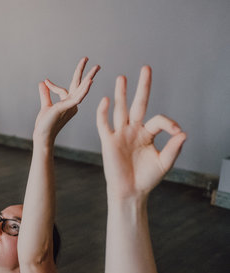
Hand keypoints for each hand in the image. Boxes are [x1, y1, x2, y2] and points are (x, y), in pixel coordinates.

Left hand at [35, 57, 99, 142]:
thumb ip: (45, 94)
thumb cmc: (45, 125)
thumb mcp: (45, 106)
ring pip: (82, 89)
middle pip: (79, 85)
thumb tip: (42, 82)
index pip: (64, 90)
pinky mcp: (68, 107)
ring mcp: (71, 105)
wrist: (43, 135)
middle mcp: (72, 104)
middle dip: (85, 72)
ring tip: (96, 66)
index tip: (45, 81)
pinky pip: (79, 97)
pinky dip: (84, 89)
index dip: (54, 85)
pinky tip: (90, 81)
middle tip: (88, 59)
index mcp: (67, 104)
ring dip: (89, 77)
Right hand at [96, 66, 186, 199]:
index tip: (177, 132)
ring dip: (121, 94)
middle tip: (146, 68)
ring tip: (122, 78)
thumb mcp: (164, 163)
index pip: (158, 119)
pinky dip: (103, 112)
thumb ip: (173, 148)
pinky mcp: (108, 141)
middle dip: (143, 87)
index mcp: (148, 134)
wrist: (129, 191)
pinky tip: (105, 100)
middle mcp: (133, 130)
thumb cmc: (146, 178)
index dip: (169, 122)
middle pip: (138, 104)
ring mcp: (120, 134)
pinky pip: (104, 124)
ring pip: (120, 110)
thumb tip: (183, 133)